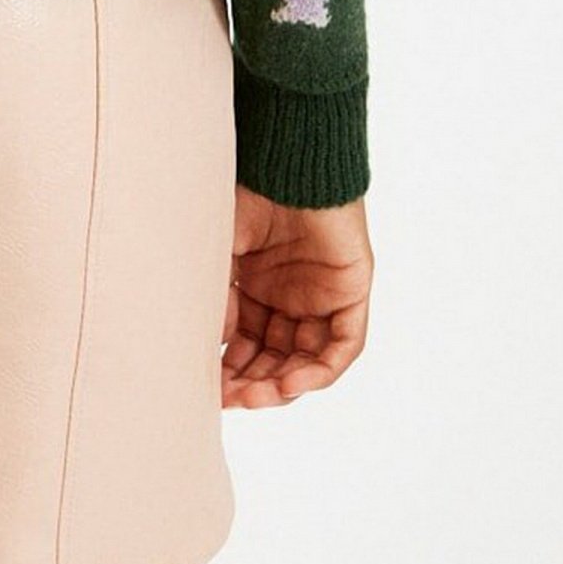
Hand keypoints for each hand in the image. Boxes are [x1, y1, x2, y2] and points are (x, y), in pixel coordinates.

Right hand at [221, 185, 371, 404]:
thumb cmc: (248, 195)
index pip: (246, 345)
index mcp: (257, 289)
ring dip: (284, 384)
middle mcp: (290, 298)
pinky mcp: (351, 294)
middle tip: (232, 401)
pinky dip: (320, 370)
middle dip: (254, 384)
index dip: (230, 372)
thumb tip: (210, 349)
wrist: (287, 162)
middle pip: (276, 359)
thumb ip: (215, 299)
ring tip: (258, 396)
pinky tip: (292, 382)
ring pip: (308, 360)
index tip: (210, 393)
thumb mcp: (219, 253)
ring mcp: (322, 298)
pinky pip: (343, 345)